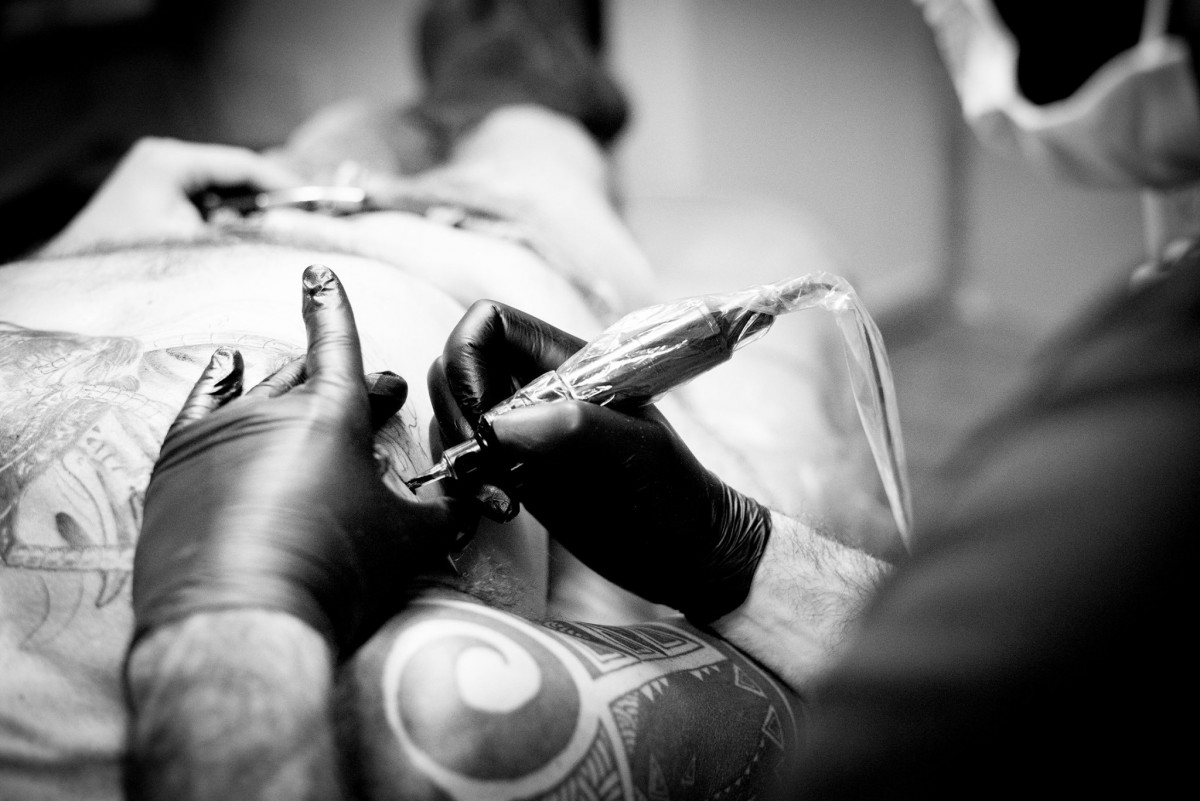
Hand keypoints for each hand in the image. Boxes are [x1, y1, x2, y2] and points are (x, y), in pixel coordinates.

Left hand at [44, 137, 300, 253]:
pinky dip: (226, 222)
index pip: (242, 163)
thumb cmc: (127, 266)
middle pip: (233, 175)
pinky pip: (203, 205)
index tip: (316, 202)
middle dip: (269, 200)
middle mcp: (161, 160)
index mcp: (170, 160)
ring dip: (248, 214)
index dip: (284, 183)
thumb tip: (293, 234)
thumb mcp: (198, 247)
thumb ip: (246, 235)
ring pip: (220, 192)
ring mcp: (154, 178)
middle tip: (305, 220)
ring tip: (280, 234)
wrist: (72, 292)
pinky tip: (245, 242)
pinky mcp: (152, 200)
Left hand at [133, 265, 472, 657]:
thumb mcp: (411, 540)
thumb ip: (445, 509)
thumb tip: (477, 500)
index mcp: (330, 414)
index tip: (318, 271)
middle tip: (381, 395)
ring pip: (256, 389)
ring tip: (307, 386)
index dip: (331, 304)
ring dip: (287, 385)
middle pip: (307, 372)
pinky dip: (216, 381)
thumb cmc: (336, 574)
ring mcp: (217, 433)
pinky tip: (224, 365)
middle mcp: (269, 408)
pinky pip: (199, 404)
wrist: (244, 624)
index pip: (335, 340)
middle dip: (343, 375)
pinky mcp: (178, 463)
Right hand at [428, 300, 771, 622]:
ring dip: (459, 458)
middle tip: (489, 464)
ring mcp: (521, 431)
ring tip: (501, 498)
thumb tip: (502, 423)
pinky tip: (497, 510)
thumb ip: (578, 426)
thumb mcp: (639, 455)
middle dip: (456, 416)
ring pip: (451, 416)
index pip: (487, 325)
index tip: (485, 418)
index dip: (469, 362)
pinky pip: (462, 461)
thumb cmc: (675, 496)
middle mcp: (535, 388)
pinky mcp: (512, 471)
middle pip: (454, 368)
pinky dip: (463, 485)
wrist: (686, 553)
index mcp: (565, 363)